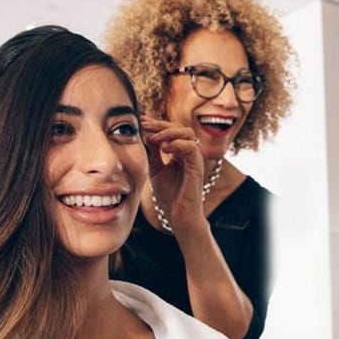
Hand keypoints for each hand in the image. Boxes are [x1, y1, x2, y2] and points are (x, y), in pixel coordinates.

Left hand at [141, 116, 205, 230]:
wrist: (178, 217)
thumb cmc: (169, 196)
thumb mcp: (155, 170)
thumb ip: (153, 153)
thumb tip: (148, 135)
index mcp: (179, 153)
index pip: (171, 131)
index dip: (156, 124)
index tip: (141, 121)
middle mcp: (189, 153)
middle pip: (180, 127)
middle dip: (161, 124)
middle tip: (145, 125)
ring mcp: (194, 159)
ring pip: (187, 133)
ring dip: (169, 132)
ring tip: (154, 139)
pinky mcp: (197, 167)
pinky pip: (191, 147)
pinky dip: (177, 144)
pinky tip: (164, 149)